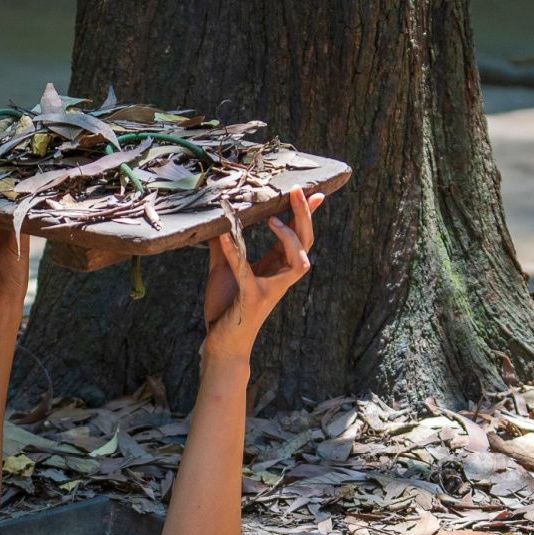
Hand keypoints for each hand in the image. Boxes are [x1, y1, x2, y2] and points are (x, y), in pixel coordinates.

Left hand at [202, 187, 322, 362]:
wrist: (222, 343)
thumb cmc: (226, 306)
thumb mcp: (224, 269)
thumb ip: (224, 245)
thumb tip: (218, 219)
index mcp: (275, 268)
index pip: (297, 237)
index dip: (306, 215)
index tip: (315, 192)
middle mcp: (279, 277)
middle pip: (304, 243)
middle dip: (304, 216)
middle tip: (298, 191)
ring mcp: (269, 289)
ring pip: (297, 263)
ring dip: (288, 239)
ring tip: (273, 219)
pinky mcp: (251, 299)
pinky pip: (247, 273)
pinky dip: (235, 253)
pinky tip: (224, 237)